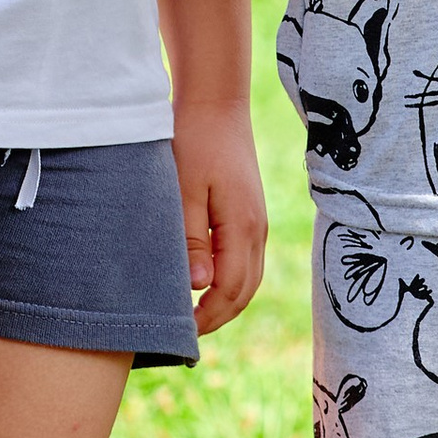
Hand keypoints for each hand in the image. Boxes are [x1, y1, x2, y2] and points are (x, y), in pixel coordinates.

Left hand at [173, 100, 266, 334]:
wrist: (215, 103)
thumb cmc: (193, 142)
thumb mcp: (183, 191)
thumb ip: (190, 241)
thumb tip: (199, 287)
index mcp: (242, 227)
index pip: (231, 290)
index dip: (207, 317)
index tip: (180, 332)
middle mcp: (257, 229)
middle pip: (245, 291)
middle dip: (217, 317)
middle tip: (183, 335)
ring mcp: (257, 222)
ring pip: (248, 278)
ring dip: (224, 302)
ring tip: (192, 317)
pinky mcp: (250, 214)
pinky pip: (245, 261)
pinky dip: (229, 282)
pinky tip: (204, 284)